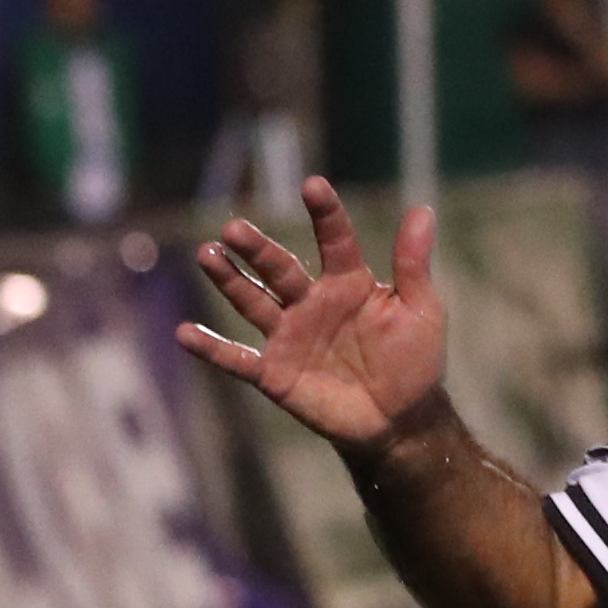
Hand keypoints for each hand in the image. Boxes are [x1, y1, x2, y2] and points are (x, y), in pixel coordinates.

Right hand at [183, 180, 446, 454]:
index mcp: (348, 282)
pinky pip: (238, 359)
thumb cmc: (413, 362)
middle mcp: (310, 301)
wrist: (400, 422)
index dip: (325, 214)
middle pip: (279, 268)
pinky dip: (212, 348)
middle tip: (234, 229)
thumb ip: (412, 265)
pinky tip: (185, 333)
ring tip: (207, 254)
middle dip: (257, 249)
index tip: (313, 186)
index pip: (334, 240)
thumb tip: (422, 210)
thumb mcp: (422, 312)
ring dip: (228, 280)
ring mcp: (289, 335)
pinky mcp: (274, 372)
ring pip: (252, 301)